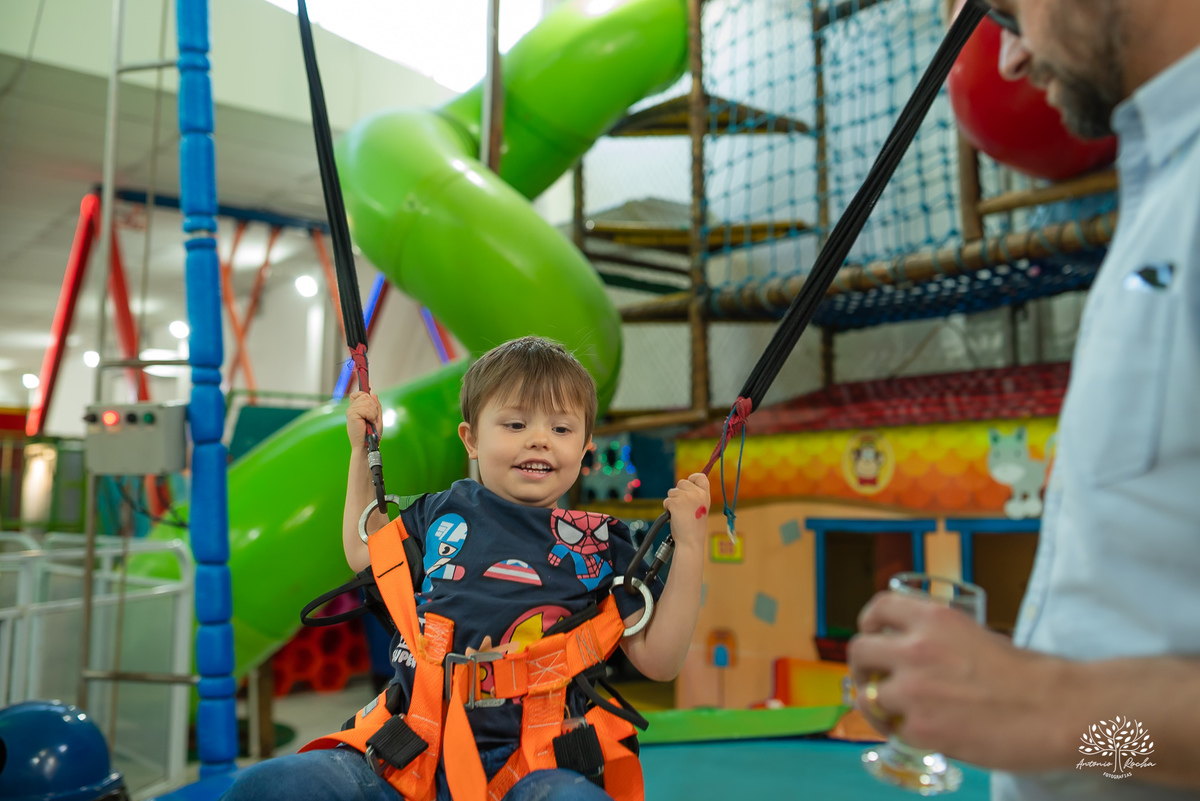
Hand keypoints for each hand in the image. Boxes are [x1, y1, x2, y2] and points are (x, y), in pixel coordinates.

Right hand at [346, 391, 381, 449]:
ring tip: (370, 422)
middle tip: (372, 419)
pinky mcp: (351, 415)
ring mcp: (351, 411)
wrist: (366, 445)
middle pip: (366, 396)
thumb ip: (376, 406)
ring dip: (373, 413)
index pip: (360, 393)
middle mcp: (352, 408)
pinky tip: (368, 422)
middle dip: (373, 407)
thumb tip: (373, 394)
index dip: (366, 395)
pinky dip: (371, 416)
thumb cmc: (371, 434)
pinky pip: (366, 409)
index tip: (371, 404)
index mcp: (357, 408)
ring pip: (367, 401)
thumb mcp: (377, 417)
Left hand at [663, 473, 710, 550]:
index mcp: (705, 495)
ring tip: (680, 513)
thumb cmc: (694, 527)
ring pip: (672, 491)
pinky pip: (666, 500)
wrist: (690, 540)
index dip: (693, 478)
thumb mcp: (701, 508)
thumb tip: (683, 485)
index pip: (701, 477)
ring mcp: (686, 497)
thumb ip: (695, 496)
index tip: (689, 483)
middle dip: (678, 492)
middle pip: (682, 482)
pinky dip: (667, 508)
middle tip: (682, 506)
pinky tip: (674, 516)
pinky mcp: (675, 502)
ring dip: (672, 501)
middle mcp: (697, 494)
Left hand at [847, 591, 1070, 770]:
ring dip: (880, 706)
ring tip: (899, 716)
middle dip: (860, 668)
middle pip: (858, 651)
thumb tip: (909, 654)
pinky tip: (928, 733)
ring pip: (868, 695)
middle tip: (872, 681)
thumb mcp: (975, 635)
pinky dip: (906, 733)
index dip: (869, 622)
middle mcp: (916, 648)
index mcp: (933, 618)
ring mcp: (914, 688)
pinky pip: (895, 729)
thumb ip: (937, 640)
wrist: (1056, 710)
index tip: (871, 634)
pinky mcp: (921, 727)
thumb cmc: (1027, 676)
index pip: (879, 607)